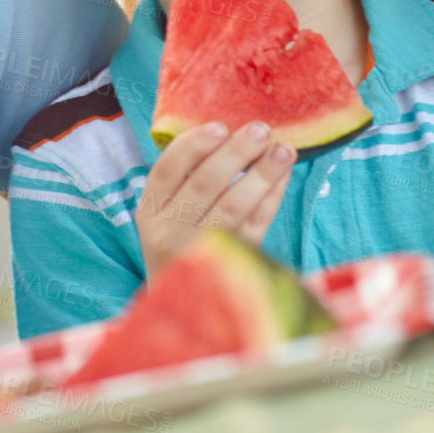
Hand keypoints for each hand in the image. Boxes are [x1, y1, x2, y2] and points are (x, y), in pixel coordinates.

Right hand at [136, 120, 295, 276]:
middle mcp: (169, 233)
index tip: (220, 126)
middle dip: (236, 152)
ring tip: (284, 149)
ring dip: (262, 173)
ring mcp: (201, 251)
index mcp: (149, 212)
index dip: (193, 145)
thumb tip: (230, 133)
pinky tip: (282, 177)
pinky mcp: (230, 264)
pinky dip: (271, 198)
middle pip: (205, 184)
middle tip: (261, 129)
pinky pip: (255, 225)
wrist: (181, 306)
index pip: (166, 170)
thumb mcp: (164, 215)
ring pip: (234, 205)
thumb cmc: (177, 243)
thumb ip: (184, 180)